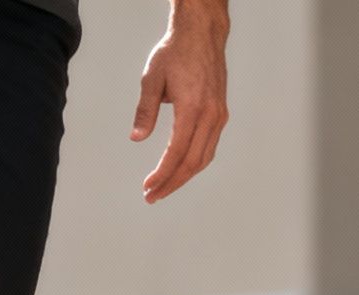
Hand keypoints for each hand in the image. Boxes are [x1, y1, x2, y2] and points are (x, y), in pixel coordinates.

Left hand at [133, 2, 230, 203]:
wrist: (202, 34)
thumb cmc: (176, 52)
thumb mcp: (152, 78)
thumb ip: (145, 110)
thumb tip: (137, 138)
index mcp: (193, 108)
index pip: (177, 153)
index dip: (162, 174)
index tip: (148, 188)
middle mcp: (211, 115)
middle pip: (192, 162)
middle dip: (171, 183)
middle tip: (152, 196)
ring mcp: (219, 115)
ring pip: (204, 158)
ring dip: (184, 176)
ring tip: (164, 187)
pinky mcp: (220, 113)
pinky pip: (209, 147)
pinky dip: (194, 162)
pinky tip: (180, 168)